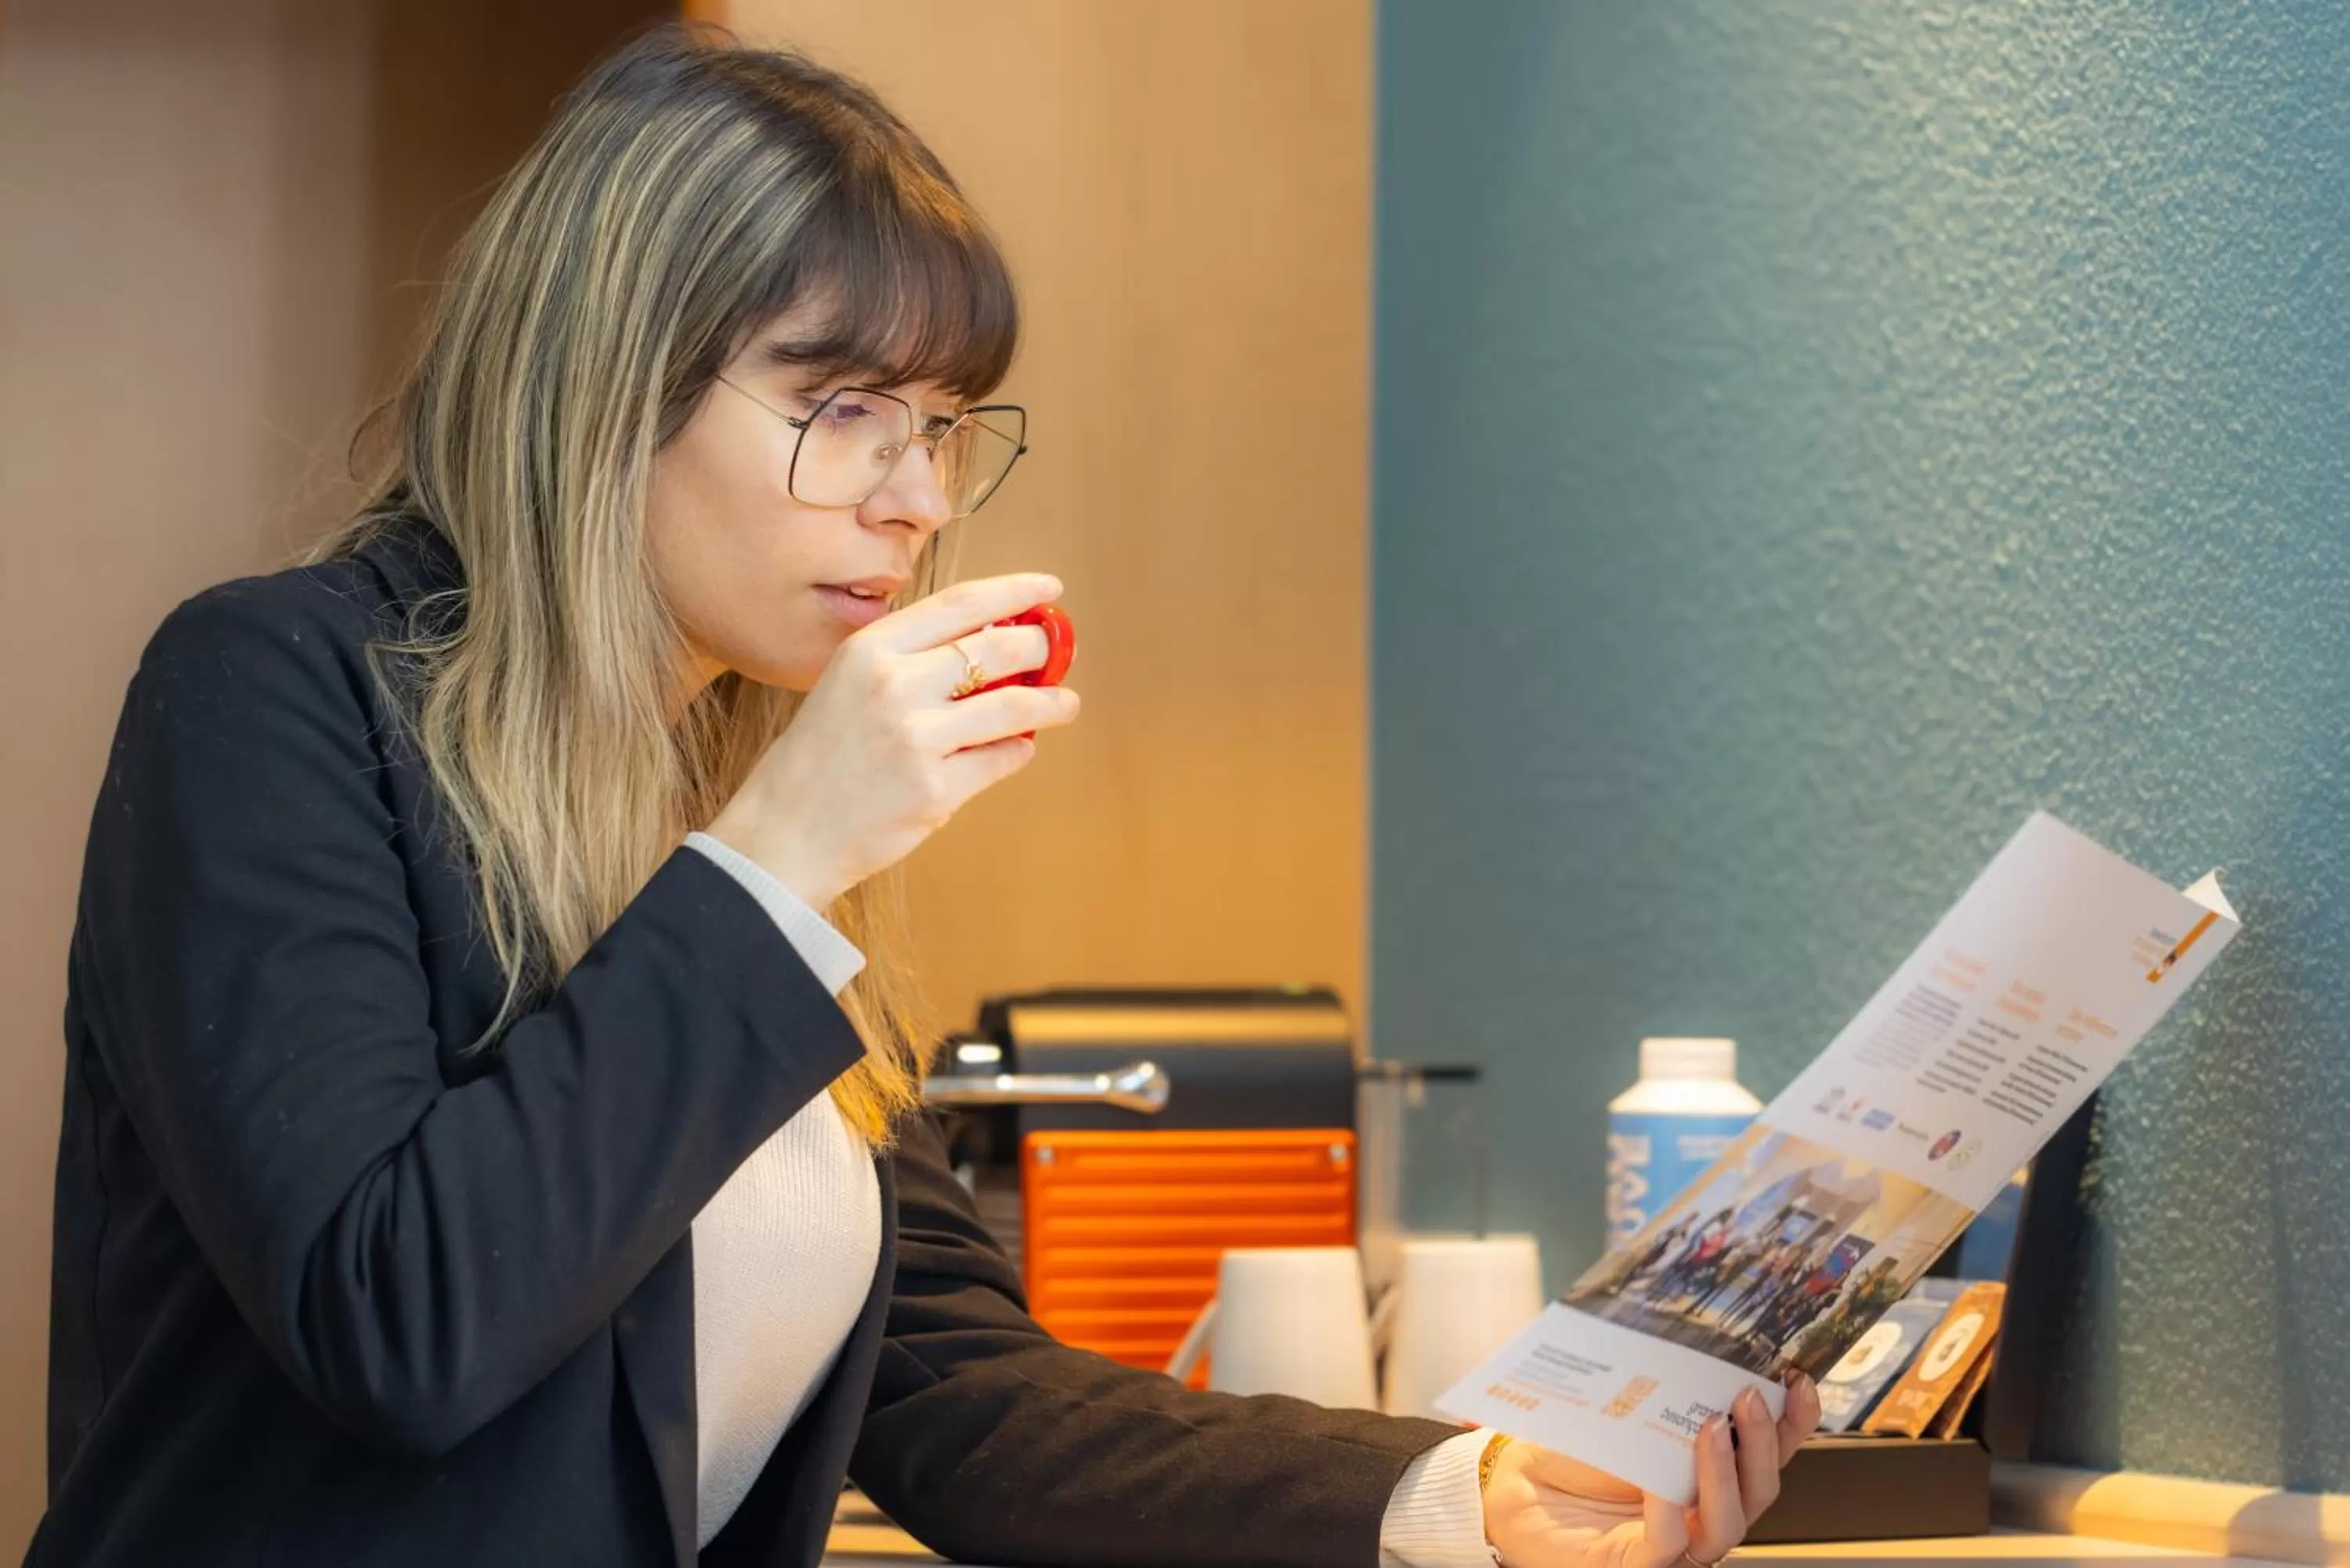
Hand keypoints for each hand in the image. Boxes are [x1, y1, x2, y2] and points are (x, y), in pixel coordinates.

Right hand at [706, 573, 1080, 908]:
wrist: (784, 831)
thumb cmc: (823, 756)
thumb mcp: (850, 684)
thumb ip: (911, 659)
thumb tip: (993, 639)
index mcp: (870, 649)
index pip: (961, 604)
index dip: (1014, 591)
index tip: (1050, 590)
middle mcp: (893, 685)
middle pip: (999, 647)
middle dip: (1041, 646)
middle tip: (1057, 652)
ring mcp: (916, 738)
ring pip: (1015, 705)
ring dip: (1052, 702)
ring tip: (1066, 704)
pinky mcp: (934, 789)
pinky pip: (1001, 759)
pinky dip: (1018, 750)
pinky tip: (1017, 747)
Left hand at [1482, 1376, 1820, 1567]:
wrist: (1516, 1484)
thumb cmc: (1572, 1447)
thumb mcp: (1624, 1408)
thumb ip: (1660, 1386)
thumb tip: (1684, 1329)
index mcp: (1711, 1472)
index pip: (1768, 1453)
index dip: (1794, 1423)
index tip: (1799, 1379)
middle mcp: (1703, 1511)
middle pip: (1761, 1489)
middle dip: (1763, 1443)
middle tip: (1749, 1395)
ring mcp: (1676, 1544)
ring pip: (1727, 1523)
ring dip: (1726, 1474)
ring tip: (1710, 1426)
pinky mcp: (1636, 1563)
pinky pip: (1669, 1545)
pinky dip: (1670, 1513)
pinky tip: (1663, 1485)